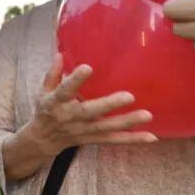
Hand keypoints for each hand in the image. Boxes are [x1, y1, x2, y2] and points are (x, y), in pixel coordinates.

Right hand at [21, 54, 156, 158]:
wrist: (43, 140)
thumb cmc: (47, 110)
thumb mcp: (43, 91)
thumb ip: (53, 74)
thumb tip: (61, 54)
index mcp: (57, 102)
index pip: (65, 90)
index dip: (75, 80)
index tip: (87, 68)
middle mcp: (71, 117)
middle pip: (90, 111)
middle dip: (109, 104)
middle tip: (129, 96)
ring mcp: (83, 130)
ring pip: (106, 127)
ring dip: (127, 122)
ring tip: (147, 115)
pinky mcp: (93, 139)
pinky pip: (114, 140)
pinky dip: (132, 139)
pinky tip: (151, 137)